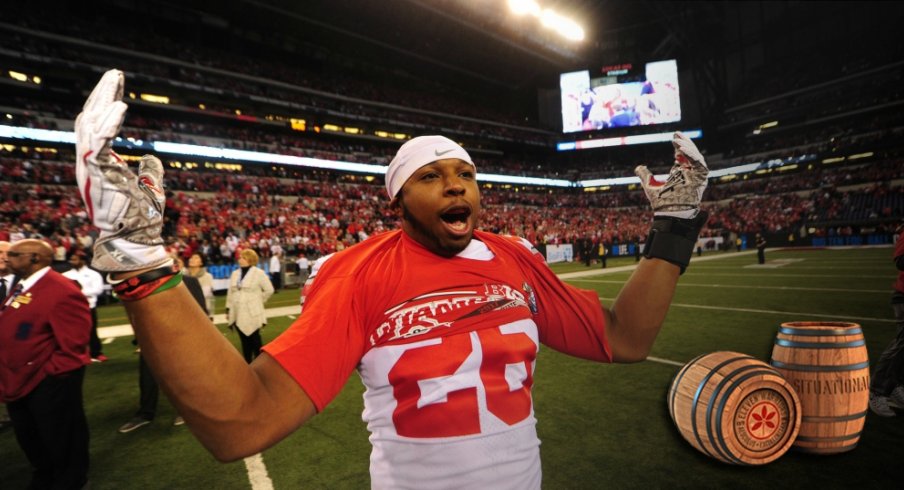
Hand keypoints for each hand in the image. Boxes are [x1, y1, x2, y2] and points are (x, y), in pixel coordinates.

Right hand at [75, 69, 168, 270]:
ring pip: (90, 125)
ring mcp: (90, 168)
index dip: (105, 105)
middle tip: (115, 73)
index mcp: (99, 165)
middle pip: (89, 120)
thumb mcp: (149, 188)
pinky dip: (110, 122)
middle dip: (101, 94)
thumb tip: (151, 158)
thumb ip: (148, 171)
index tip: (118, 86)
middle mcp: (88, 164)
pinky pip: (100, 142)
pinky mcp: (97, 173)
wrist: (136, 240)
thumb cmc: (142, 218)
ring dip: (103, 100)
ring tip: (116, 79)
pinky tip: (120, 105)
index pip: (97, 127)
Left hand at [634, 132, 708, 217]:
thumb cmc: (661, 203)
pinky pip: (699, 163)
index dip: (679, 146)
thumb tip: (638, 167)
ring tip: (676, 140)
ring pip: (696, 156)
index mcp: (681, 174)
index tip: (673, 137)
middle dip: (685, 142)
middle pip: (691, 153)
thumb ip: (645, 175)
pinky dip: (691, 155)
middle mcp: (691, 174)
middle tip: (676, 134)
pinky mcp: (701, 179)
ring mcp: (697, 176)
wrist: (669, 213)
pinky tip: (680, 149)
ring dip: (687, 147)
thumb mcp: (650, 185)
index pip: (683, 156)